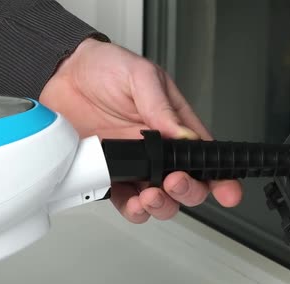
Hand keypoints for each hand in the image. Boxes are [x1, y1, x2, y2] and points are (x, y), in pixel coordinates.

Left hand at [40, 38, 241, 222]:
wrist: (61, 73)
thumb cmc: (105, 68)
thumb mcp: (142, 76)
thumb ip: (162, 108)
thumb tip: (185, 135)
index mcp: (176, 125)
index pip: (206, 156)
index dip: (222, 178)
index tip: (227, 192)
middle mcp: (159, 150)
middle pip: (189, 185)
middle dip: (188, 191)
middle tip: (174, 181)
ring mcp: (135, 166)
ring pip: (161, 200)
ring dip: (162, 206)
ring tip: (151, 196)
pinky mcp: (109, 175)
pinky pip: (126, 203)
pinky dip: (132, 210)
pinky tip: (132, 202)